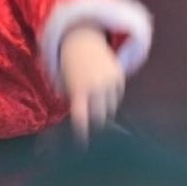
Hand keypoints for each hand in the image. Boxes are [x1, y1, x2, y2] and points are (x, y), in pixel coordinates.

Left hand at [60, 23, 126, 142]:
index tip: (83, 144)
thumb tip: (86, 122)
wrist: (82, 41)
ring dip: (105, 108)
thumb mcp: (67, 84)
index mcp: (79, 90)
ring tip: (96, 100)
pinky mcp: (119, 76)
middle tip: (94, 127)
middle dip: (97, 122)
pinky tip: (103, 90)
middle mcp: (96, 87)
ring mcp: (109, 81)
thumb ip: (76, 102)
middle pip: (101, 116)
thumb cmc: (70, 67)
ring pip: (111, 107)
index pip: (82, 116)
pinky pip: (118, 95)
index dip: (83, 132)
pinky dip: (112, 97)